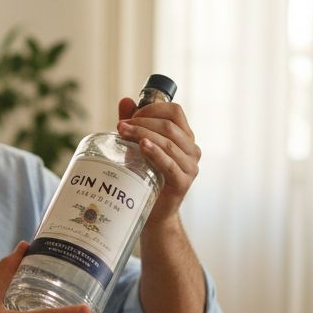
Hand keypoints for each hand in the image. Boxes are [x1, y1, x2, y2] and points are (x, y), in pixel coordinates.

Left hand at [117, 97, 200, 227]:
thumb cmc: (146, 177)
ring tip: (123, 133)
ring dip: (143, 134)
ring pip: (168, 143)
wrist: (152, 212)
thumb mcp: (138, 146)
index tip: (132, 115)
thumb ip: (135, 124)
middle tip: (121, 126)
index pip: (175, 112)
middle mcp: (192, 150)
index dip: (153, 109)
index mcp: (185, 137)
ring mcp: (190, 167)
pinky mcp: (183, 183)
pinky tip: (143, 146)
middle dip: (142, 122)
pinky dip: (156, 153)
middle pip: (169, 126)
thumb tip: (125, 100)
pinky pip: (170, 164)